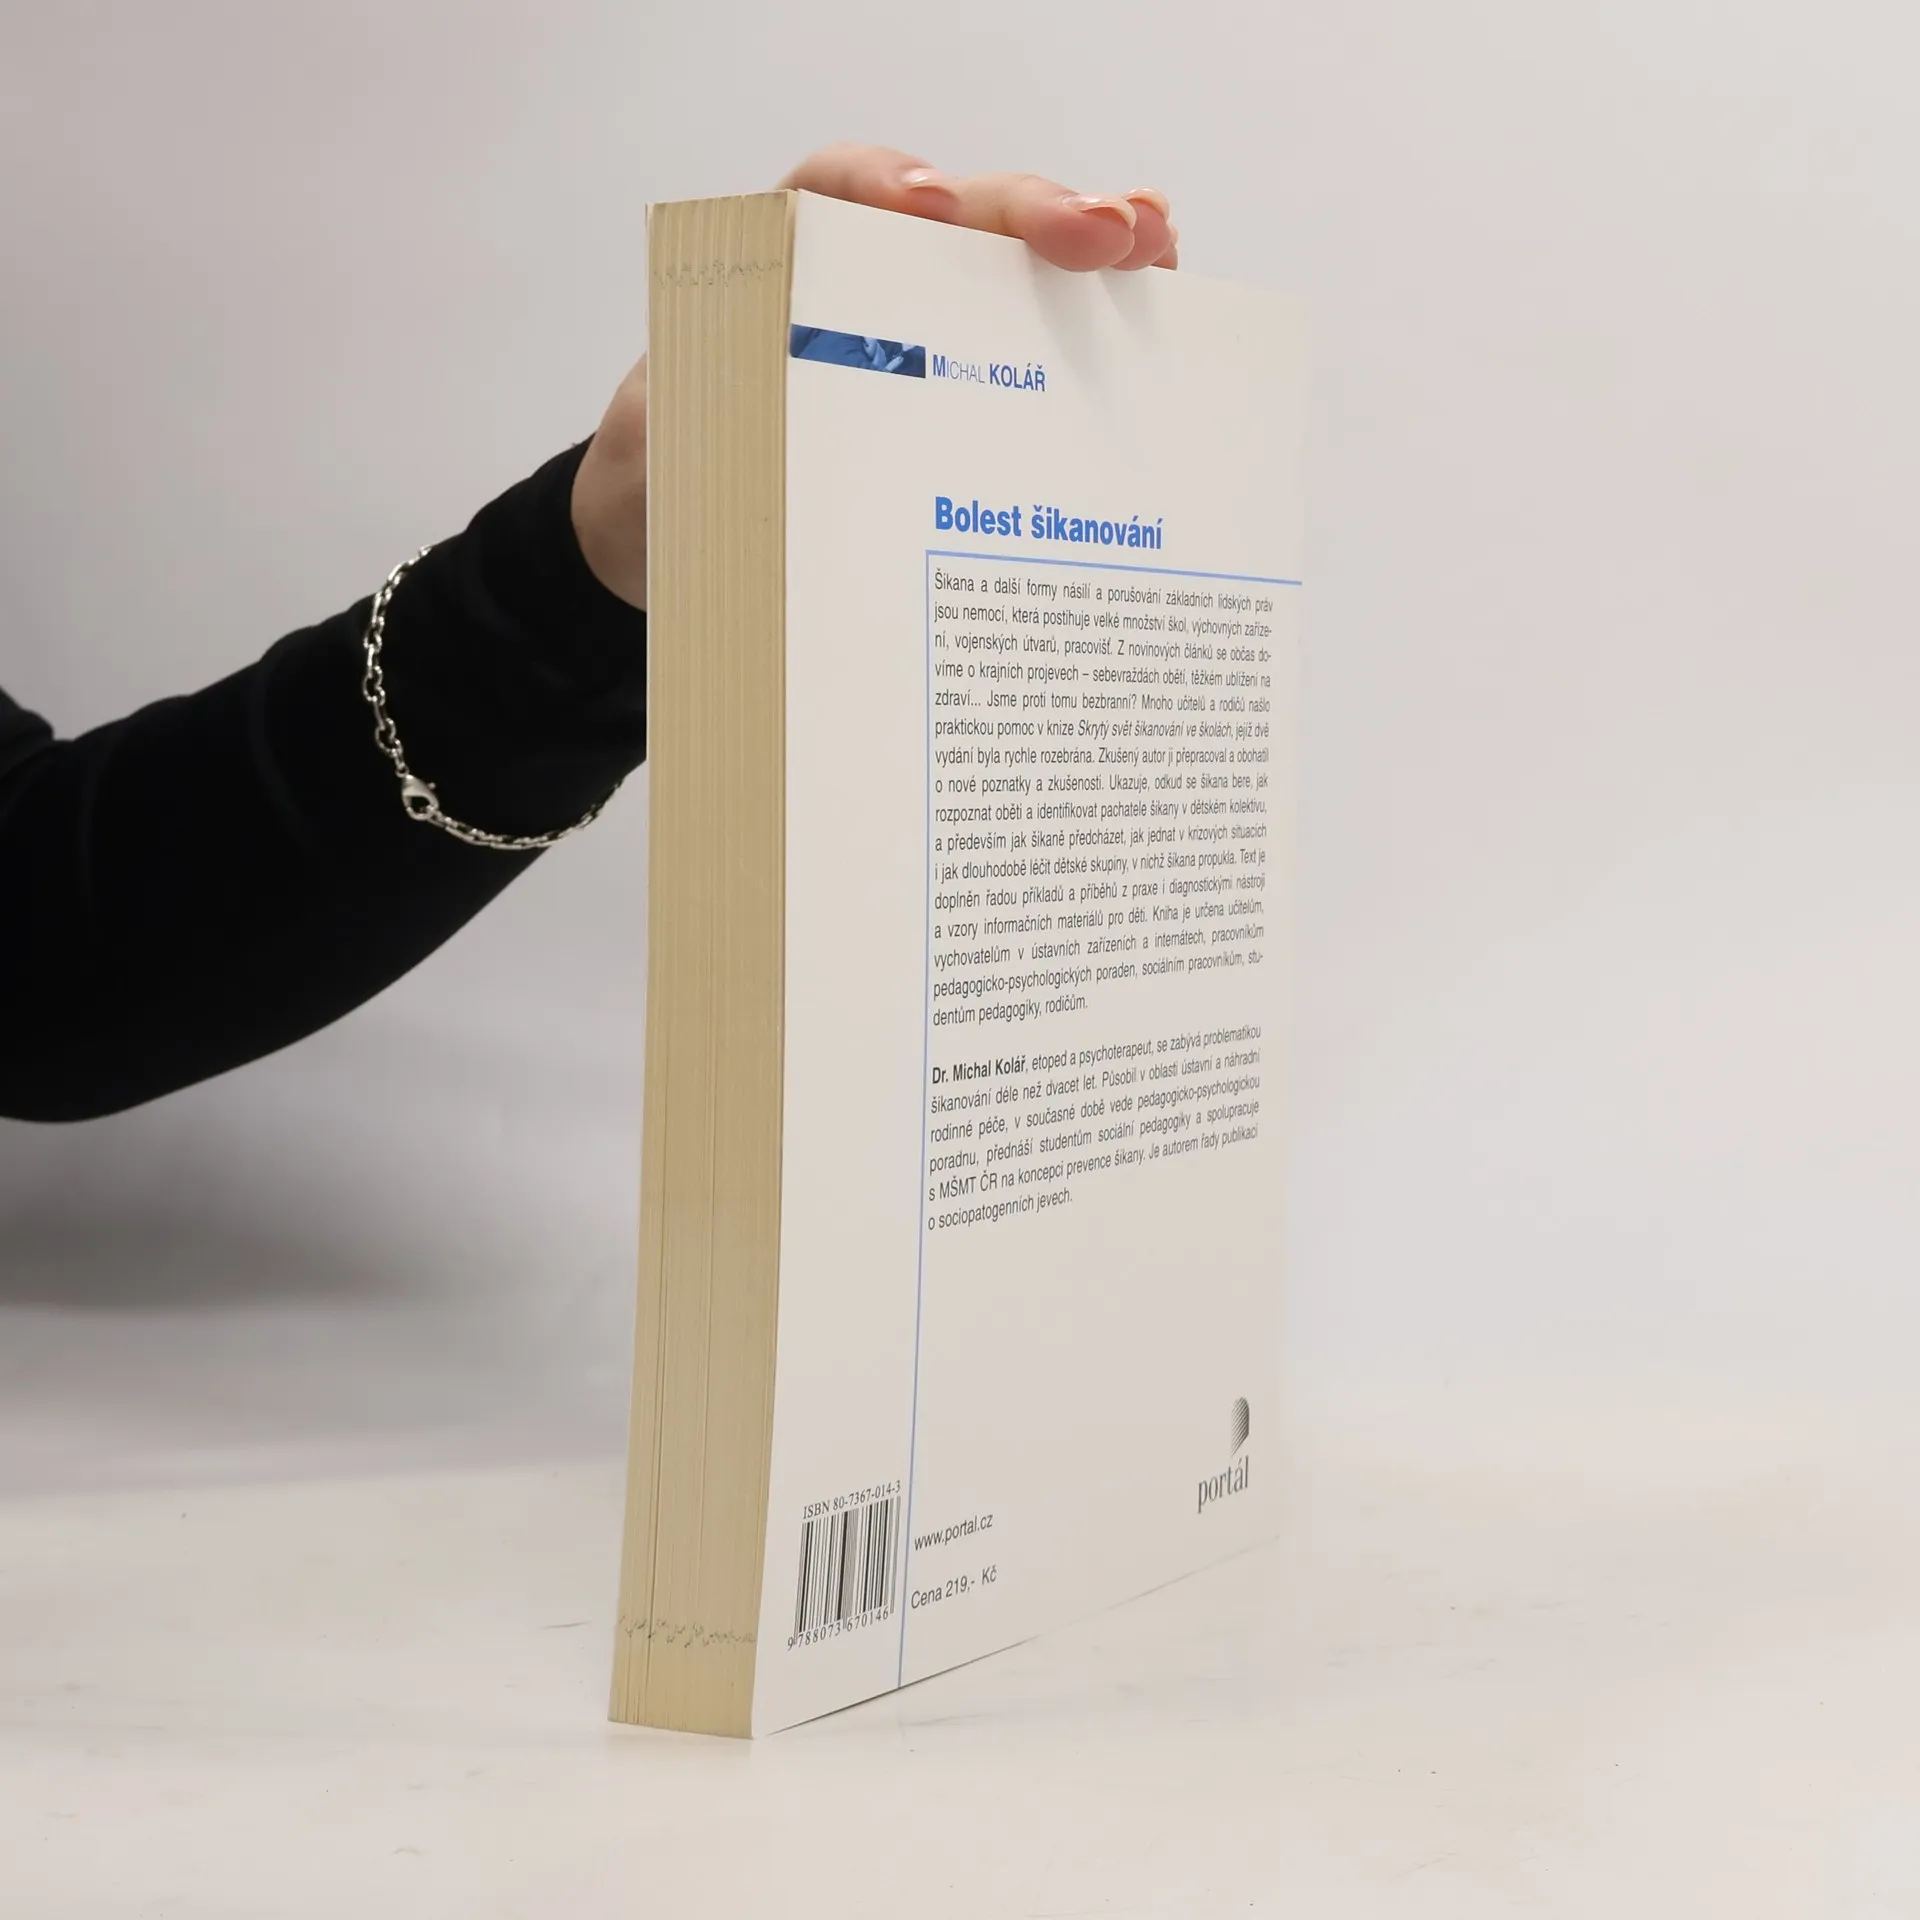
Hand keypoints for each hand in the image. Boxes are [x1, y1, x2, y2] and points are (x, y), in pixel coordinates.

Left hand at [572, 146, 1177, 607]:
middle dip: (1027, 213)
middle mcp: (859, 289)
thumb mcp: (668, 478)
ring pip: (1012, 265)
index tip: (921, 208)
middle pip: (952, 220)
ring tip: (1153, 242)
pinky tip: (1153, 294)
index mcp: (771, 283)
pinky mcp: (969, 390)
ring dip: (1090, 241)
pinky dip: (1098, 314)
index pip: (826, 202)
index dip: (877, 189)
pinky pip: (1041, 339)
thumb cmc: (674, 497)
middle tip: (1099, 231)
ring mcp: (924, 333)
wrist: (677, 550)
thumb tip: (764, 484)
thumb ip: (699, 456)